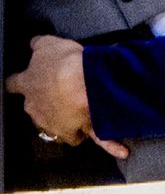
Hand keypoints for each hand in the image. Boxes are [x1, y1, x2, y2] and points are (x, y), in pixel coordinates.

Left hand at [5, 34, 124, 158]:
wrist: (82, 83)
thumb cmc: (62, 62)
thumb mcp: (47, 43)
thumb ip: (38, 45)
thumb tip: (33, 44)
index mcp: (29, 85)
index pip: (15, 84)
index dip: (18, 81)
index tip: (18, 81)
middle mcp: (37, 109)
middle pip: (37, 107)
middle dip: (47, 101)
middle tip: (62, 90)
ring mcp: (57, 124)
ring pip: (60, 124)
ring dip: (70, 119)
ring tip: (86, 108)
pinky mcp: (79, 132)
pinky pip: (95, 139)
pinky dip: (109, 145)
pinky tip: (121, 149)